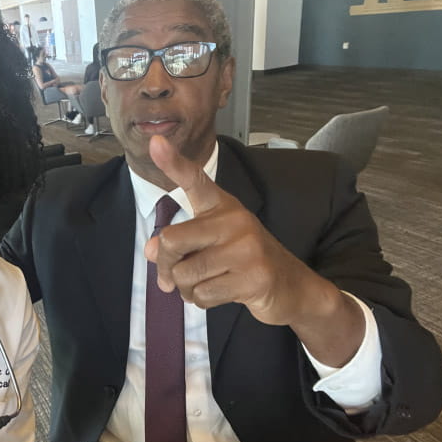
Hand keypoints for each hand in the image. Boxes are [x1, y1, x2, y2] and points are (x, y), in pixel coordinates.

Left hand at [143, 135, 335, 326]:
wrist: (291, 286)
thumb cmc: (243, 261)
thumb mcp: (209, 245)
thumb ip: (179, 244)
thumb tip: (150, 250)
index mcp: (222, 207)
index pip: (194, 180)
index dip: (173, 162)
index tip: (154, 141)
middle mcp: (234, 221)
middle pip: (171, 241)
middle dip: (165, 266)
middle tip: (169, 278)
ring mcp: (246, 249)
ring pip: (185, 274)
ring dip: (185, 289)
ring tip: (205, 284)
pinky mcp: (254, 278)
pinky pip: (203, 294)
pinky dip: (202, 301)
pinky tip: (221, 293)